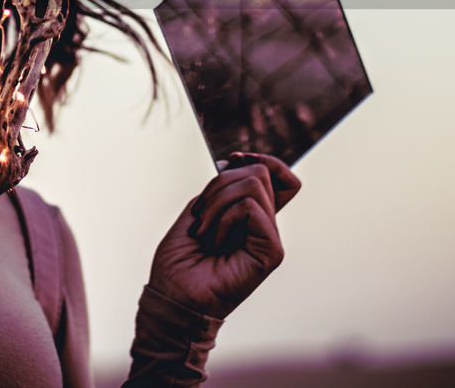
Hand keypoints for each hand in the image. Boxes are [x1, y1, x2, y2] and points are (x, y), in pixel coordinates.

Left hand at [148, 152, 301, 319]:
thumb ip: (224, 186)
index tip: (232, 161)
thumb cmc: (181, 259)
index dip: (261, 159)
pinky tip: (215, 243)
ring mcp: (270, 237)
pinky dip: (223, 218)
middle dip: (221, 184)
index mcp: (251, 214)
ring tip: (205, 231)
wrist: (174, 295)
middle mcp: (265, 224)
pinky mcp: (272, 250)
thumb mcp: (199, 208)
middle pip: (261, 172)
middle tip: (202, 214)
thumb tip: (243, 161)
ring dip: (216, 203)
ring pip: (254, 184)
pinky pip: (251, 207)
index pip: (280, 175)